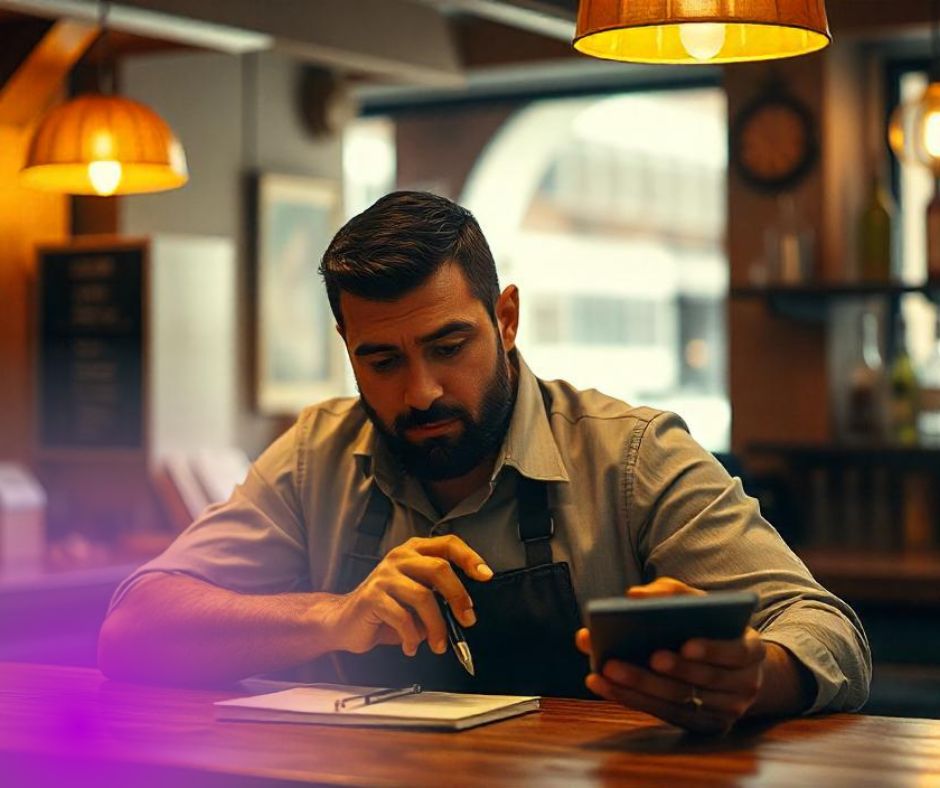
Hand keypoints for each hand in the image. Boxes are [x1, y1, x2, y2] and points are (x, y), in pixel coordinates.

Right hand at [331, 535, 492, 656]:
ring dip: (437, 626)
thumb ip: (438, 594)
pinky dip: (413, 637)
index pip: (447, 544)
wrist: (346, 621)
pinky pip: (402, 617)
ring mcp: (384, 576)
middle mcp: (399, 558)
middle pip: (439, 569)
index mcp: (414, 551)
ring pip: (423, 597)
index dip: (469, 558)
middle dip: (458, 597)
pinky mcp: (372, 597)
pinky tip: (412, 645)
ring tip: (438, 644)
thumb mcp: (417, 594)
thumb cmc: (387, 608)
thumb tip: (464, 611)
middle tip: (467, 620)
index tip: (486, 575)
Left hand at [575, 577, 766, 733]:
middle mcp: (745, 685)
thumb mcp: (698, 602)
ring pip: (680, 703)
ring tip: (605, 670)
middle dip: (663, 671)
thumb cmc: (707, 624)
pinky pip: (665, 715)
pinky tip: (602, 684)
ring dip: (638, 687)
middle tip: (625, 658)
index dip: (712, 650)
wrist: (732, 665)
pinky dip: (631, 698)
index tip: (684, 644)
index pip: (737, 652)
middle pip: (702, 682)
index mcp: (751, 649)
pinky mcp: (703, 726)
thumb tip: (634, 596)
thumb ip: (670, 593)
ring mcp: (727, 711)